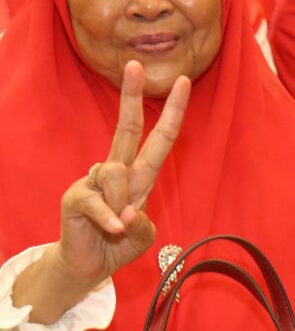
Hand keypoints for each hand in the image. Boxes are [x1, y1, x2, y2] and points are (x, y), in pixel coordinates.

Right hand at [50, 62, 189, 293]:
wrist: (87, 266)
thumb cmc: (118, 244)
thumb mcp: (142, 235)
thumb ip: (141, 223)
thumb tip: (126, 213)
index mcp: (140, 174)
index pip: (159, 137)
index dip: (172, 111)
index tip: (182, 81)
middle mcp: (118, 170)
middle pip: (127, 127)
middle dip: (130, 95)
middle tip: (135, 64)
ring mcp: (94, 181)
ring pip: (119, 175)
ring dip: (123, 204)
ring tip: (117, 226)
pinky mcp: (76, 196)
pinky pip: (100, 201)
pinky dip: (110, 220)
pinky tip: (111, 229)